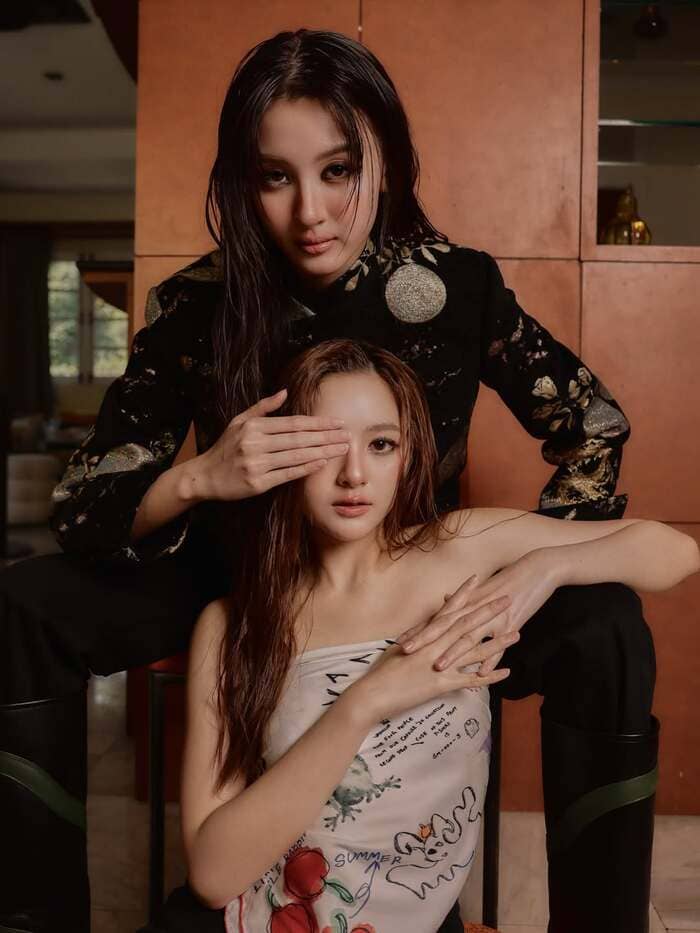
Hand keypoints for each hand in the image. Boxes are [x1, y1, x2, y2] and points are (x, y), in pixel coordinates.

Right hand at [189, 388, 350, 501]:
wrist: (205, 476)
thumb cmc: (225, 448)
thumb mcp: (239, 421)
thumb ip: (263, 407)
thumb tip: (285, 392)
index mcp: (254, 426)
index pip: (294, 423)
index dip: (318, 423)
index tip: (337, 422)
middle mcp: (255, 444)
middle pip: (299, 439)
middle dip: (327, 437)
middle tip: (348, 435)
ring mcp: (257, 464)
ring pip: (297, 456)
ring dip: (323, 452)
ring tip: (341, 448)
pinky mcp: (257, 483)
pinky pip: (287, 474)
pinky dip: (306, 468)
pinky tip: (322, 462)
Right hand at [347, 603, 518, 726]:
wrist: (371, 694)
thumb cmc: (381, 673)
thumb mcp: (398, 649)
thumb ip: (414, 639)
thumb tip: (422, 631)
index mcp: (425, 635)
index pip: (448, 609)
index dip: (464, 593)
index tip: (478, 579)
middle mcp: (435, 645)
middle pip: (467, 623)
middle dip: (489, 610)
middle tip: (508, 598)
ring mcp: (439, 663)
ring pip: (474, 650)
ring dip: (497, 642)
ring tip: (517, 633)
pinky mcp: (441, 684)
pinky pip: (471, 680)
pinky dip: (489, 676)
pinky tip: (506, 672)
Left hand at [395, 551, 558, 674]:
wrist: (538, 568)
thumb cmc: (510, 578)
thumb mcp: (483, 589)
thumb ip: (463, 599)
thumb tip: (444, 600)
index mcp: (467, 602)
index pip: (438, 619)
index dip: (419, 630)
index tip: (400, 640)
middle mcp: (476, 609)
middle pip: (446, 627)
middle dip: (425, 640)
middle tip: (405, 651)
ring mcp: (493, 617)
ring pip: (470, 637)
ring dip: (454, 653)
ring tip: (438, 667)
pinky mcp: (512, 623)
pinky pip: (499, 645)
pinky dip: (491, 660)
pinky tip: (482, 674)